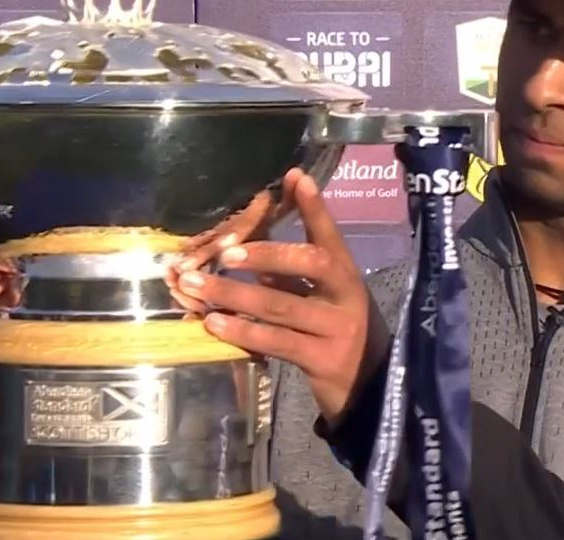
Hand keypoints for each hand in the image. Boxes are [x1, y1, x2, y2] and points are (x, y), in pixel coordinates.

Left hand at [171, 168, 388, 426]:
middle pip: (311, 263)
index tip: (295, 177)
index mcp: (347, 273)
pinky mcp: (321, 359)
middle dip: (267, 253)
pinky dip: (242, 331)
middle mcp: (347, 295)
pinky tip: (213, 324)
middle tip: (226, 250)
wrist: (368, 387)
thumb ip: (291, 271)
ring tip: (195, 285)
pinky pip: (276, 341)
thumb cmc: (334, 330)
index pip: (331, 233)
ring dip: (234, 294)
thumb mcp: (322, 295)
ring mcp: (336, 328)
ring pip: (281, 305)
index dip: (314, 206)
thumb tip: (248, 240)